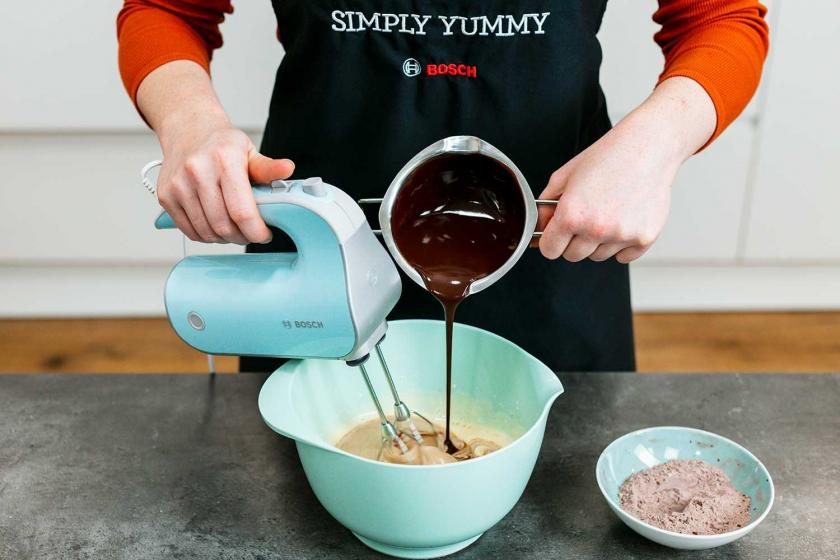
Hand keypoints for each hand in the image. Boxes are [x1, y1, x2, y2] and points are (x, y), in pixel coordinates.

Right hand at [155, 117, 293, 244]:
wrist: (188, 131)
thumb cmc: (222, 144)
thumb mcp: (249, 151)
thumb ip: (268, 167)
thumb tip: (288, 169)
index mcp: (224, 160)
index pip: (242, 211)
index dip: (256, 231)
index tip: (264, 234)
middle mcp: (198, 171)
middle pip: (224, 226)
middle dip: (242, 237)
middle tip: (251, 233)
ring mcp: (179, 185)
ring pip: (206, 232)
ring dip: (224, 239)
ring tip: (234, 229)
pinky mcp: (166, 196)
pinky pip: (189, 231)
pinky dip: (206, 236)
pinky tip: (216, 226)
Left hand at [537, 77, 715, 262]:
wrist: (647, 147)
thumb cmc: (606, 157)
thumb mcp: (565, 176)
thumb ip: (546, 206)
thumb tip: (539, 229)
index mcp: (571, 215)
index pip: (550, 250)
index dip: (551, 240)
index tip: (558, 233)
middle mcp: (596, 229)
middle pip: (573, 256)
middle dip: (574, 240)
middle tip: (586, 216)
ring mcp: (621, 235)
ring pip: (598, 256)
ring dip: (598, 241)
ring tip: (608, 212)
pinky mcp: (644, 238)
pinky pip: (623, 256)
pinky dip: (622, 244)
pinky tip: (624, 219)